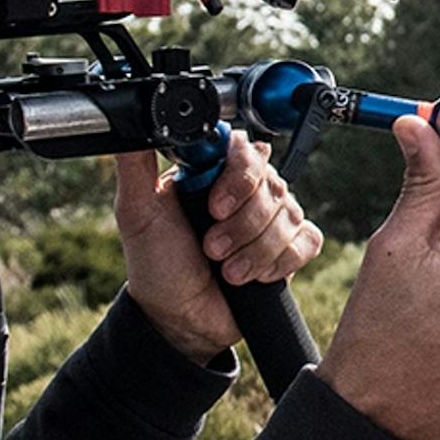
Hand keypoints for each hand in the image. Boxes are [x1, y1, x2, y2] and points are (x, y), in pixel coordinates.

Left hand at [114, 134, 321, 360]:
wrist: (179, 319)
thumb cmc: (157, 264)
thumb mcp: (137, 212)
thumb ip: (135, 165)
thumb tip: (133, 120)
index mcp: (214, 172)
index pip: (245, 151)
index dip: (237, 178)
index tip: (213, 207)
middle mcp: (248, 189)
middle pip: (272, 186)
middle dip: (240, 226)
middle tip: (211, 248)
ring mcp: (272, 218)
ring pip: (289, 216)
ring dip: (255, 251)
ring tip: (227, 271)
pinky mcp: (290, 248)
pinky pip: (307, 241)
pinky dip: (281, 261)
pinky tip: (255, 276)